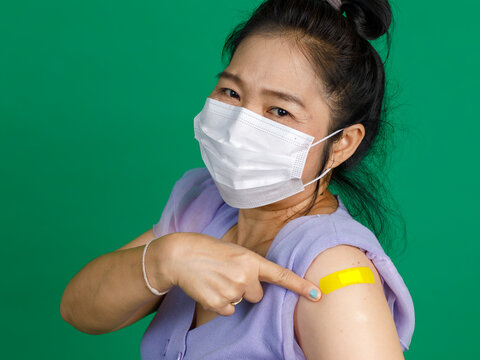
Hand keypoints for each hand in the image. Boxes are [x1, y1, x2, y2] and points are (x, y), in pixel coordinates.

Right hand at [163, 232, 322, 315]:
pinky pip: (227, 311)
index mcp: (251, 260)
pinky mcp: (218, 304)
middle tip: (228, 275)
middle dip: (247, 288)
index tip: (317, 294)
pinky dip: (220, 303)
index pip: (281, 274)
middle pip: (257, 295)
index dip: (300, 285)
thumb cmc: (207, 249)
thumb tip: (257, 285)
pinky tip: (209, 288)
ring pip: (241, 302)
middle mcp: (245, 277)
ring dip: (231, 294)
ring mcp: (232, 291)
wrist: (179, 255)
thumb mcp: (234, 251)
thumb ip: (250, 266)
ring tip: (215, 279)